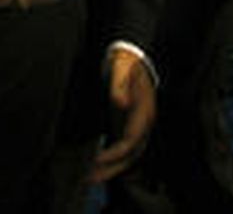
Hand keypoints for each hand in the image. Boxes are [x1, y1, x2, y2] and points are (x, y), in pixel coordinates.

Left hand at [89, 48, 156, 181]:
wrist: (132, 55)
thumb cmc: (125, 62)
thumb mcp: (122, 68)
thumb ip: (120, 85)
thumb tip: (121, 103)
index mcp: (144, 111)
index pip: (131, 140)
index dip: (115, 153)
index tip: (98, 159)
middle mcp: (143, 123)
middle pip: (131, 154)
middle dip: (112, 168)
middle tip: (90, 178)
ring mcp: (136, 125)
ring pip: (127, 155)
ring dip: (110, 168)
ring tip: (89, 177)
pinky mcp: (127, 124)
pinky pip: (122, 147)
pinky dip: (110, 158)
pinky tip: (95, 163)